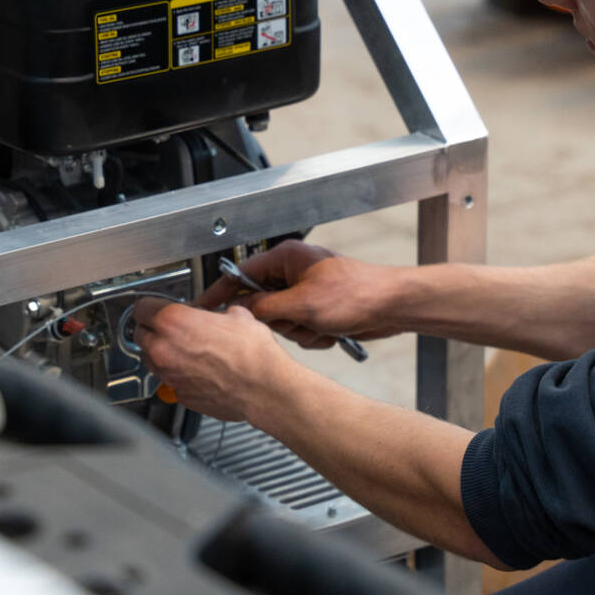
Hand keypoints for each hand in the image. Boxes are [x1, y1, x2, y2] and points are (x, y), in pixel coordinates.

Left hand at [129, 299, 292, 422]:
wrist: (264, 387)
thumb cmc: (252, 353)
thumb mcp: (236, 315)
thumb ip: (214, 312)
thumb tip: (214, 314)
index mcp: (173, 321)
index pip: (141, 308)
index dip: (151, 307)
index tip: (156, 308)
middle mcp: (164, 348)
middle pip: (140, 334)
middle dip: (153, 330)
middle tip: (172, 329)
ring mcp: (169, 375)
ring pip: (150, 360)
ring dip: (162, 353)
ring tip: (186, 350)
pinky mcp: (179, 394)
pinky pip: (170, 381)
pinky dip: (179, 375)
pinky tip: (199, 371)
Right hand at [201, 241, 406, 349]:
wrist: (391, 307)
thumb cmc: (355, 294)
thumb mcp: (301, 304)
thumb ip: (265, 308)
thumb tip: (240, 312)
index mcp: (286, 258)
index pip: (240, 274)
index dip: (221, 292)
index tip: (203, 308)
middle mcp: (293, 272)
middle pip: (261, 303)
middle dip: (280, 321)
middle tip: (298, 321)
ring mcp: (305, 291)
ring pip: (281, 321)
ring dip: (300, 331)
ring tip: (320, 326)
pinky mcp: (317, 308)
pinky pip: (300, 328)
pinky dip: (313, 335)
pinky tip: (330, 331)